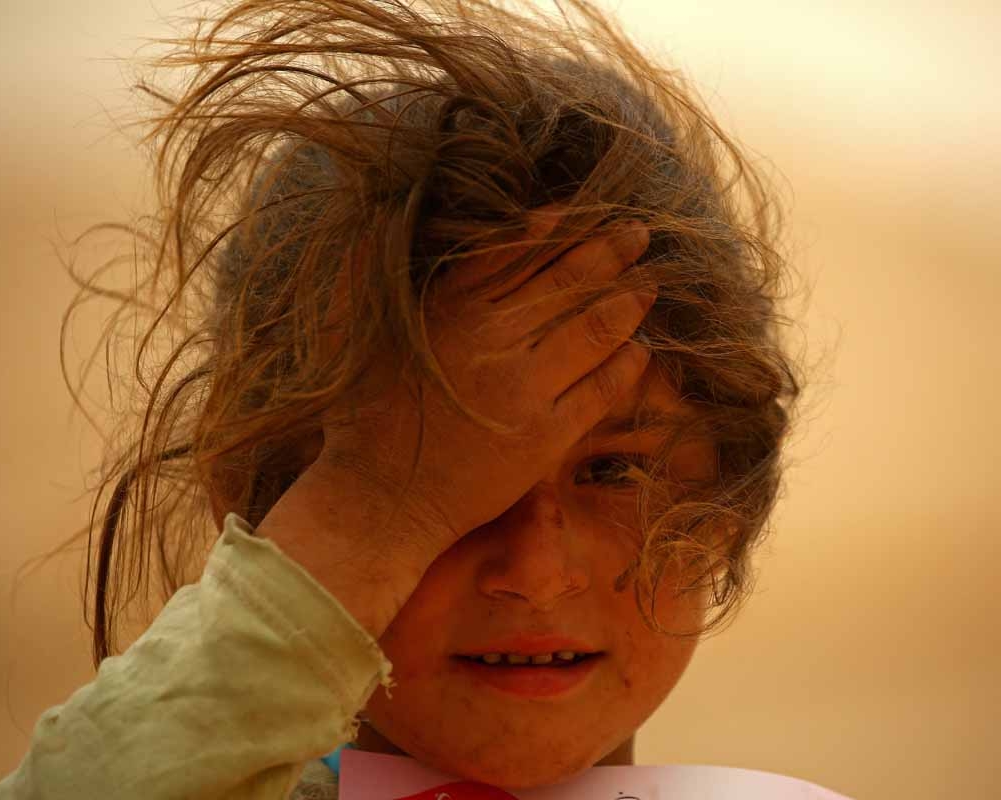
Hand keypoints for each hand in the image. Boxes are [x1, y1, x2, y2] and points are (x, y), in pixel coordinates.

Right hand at [315, 204, 655, 550]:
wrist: (375, 501)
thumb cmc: (358, 418)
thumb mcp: (352, 329)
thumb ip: (368, 269)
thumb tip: (378, 211)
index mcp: (449, 307)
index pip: (519, 249)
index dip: (561, 226)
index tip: (586, 211)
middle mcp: (492, 337)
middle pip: (568, 279)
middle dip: (611, 249)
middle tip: (638, 234)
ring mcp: (524, 387)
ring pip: (595, 327)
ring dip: (629, 300)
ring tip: (648, 286)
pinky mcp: (546, 435)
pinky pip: (601, 388)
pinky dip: (627, 364)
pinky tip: (640, 351)